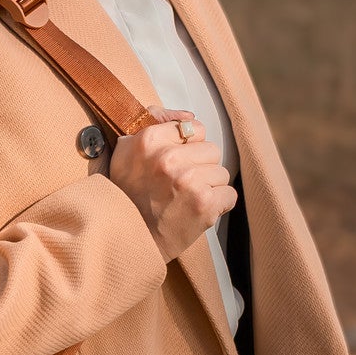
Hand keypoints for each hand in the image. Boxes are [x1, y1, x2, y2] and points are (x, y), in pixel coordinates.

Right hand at [107, 108, 236, 263]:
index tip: (175, 162)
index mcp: (149, 140)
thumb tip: (188, 115)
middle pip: (211, 150)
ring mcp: (188, 181)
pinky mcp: (204, 204)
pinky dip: (218, 205)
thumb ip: (154, 121)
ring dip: (208, 186)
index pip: (193, 128)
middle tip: (180, 184)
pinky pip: (229, 194)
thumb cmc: (127, 194)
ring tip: (186, 199)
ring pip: (221, 173)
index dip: (187, 146)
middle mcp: (168, 158)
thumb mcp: (126, 150)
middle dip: (200, 166)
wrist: (127, 239)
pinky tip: (196, 210)